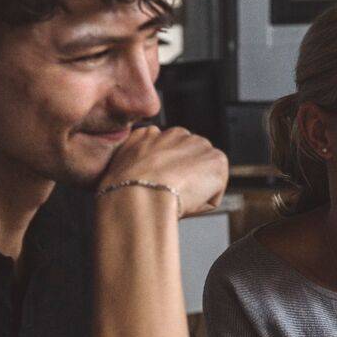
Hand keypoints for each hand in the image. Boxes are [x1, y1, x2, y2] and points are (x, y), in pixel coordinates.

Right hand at [99, 125, 227, 216]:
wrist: (137, 196)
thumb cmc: (123, 192)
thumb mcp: (119, 170)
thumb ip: (135, 165)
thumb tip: (143, 174)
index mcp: (149, 134)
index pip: (166, 154)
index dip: (164, 176)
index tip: (155, 189)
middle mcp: (176, 133)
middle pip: (188, 163)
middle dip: (183, 180)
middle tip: (166, 196)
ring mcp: (199, 145)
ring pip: (202, 177)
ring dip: (194, 191)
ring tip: (174, 199)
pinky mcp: (217, 160)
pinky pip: (214, 192)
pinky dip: (204, 202)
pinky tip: (186, 201)